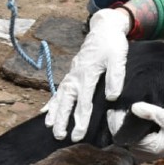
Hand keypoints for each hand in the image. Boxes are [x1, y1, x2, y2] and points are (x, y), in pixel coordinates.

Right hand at [44, 8, 130, 140]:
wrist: (104, 29)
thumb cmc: (112, 44)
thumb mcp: (118, 58)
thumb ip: (115, 77)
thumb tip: (111, 97)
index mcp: (87, 74)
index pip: (84, 102)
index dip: (81, 120)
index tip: (78, 135)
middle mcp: (75, 76)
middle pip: (66, 101)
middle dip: (62, 119)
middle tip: (59, 136)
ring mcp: (71, 74)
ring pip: (60, 96)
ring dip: (54, 112)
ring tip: (49, 126)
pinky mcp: (71, 73)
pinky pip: (59, 90)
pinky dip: (52, 101)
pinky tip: (45, 111)